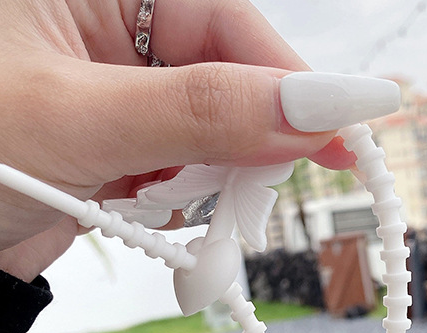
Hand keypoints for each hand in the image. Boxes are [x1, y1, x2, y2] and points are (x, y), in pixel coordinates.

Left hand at [0, 0, 355, 280]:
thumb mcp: (78, 120)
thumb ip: (201, 112)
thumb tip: (310, 108)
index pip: (226, 21)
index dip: (291, 82)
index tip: (348, 132)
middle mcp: (112, 30)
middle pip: (230, 79)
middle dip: (247, 145)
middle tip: (258, 198)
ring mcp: (119, 94)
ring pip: (213, 134)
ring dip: (214, 184)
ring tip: (179, 215)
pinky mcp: (119, 147)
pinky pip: (185, 171)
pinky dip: (186, 205)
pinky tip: (154, 216)